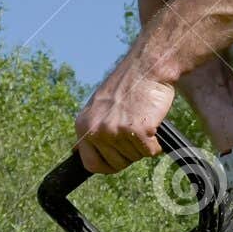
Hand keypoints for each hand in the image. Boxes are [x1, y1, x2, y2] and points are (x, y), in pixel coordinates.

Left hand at [74, 57, 176, 173]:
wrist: (147, 66)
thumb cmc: (128, 86)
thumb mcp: (99, 107)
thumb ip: (91, 129)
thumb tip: (76, 152)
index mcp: (83, 125)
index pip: (90, 164)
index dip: (108, 165)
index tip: (119, 159)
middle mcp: (96, 130)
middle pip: (116, 164)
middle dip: (129, 153)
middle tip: (135, 130)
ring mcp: (115, 131)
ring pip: (135, 157)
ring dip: (143, 144)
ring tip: (142, 119)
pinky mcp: (136, 131)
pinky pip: (150, 151)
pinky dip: (156, 143)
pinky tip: (152, 123)